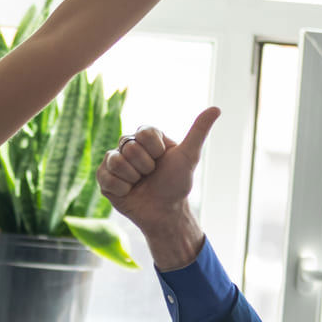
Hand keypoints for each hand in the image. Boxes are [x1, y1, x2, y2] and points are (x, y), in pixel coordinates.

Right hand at [96, 107, 217, 269]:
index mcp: (146, 137)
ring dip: (133, 177)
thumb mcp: (189, 157)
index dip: (155, 150)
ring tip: (139, 183)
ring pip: (116, 161)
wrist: (164, 212)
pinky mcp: (104, 178)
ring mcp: (114, 161)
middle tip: (151, 175)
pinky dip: (121, 188)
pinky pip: (106, 177)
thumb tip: (216, 109)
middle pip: (129, 147)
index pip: (143, 132)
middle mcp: (128, 146)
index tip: (162, 159)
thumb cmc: (176, 184)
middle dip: (145, 166)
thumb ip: (199, 131)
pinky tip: (128, 192)